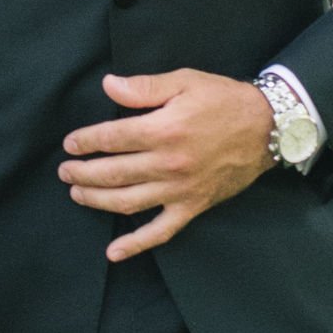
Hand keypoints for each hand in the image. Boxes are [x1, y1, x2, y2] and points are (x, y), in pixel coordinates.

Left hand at [60, 70, 273, 261]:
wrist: (268, 128)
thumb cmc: (224, 100)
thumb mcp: (185, 81)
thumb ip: (145, 87)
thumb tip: (108, 86)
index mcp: (164, 130)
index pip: (111, 138)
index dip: (85, 142)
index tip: (70, 144)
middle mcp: (168, 164)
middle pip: (112, 173)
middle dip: (82, 173)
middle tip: (65, 171)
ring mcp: (179, 190)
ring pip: (127, 202)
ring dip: (96, 200)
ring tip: (78, 193)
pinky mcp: (192, 207)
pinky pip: (160, 231)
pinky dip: (135, 244)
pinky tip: (113, 252)